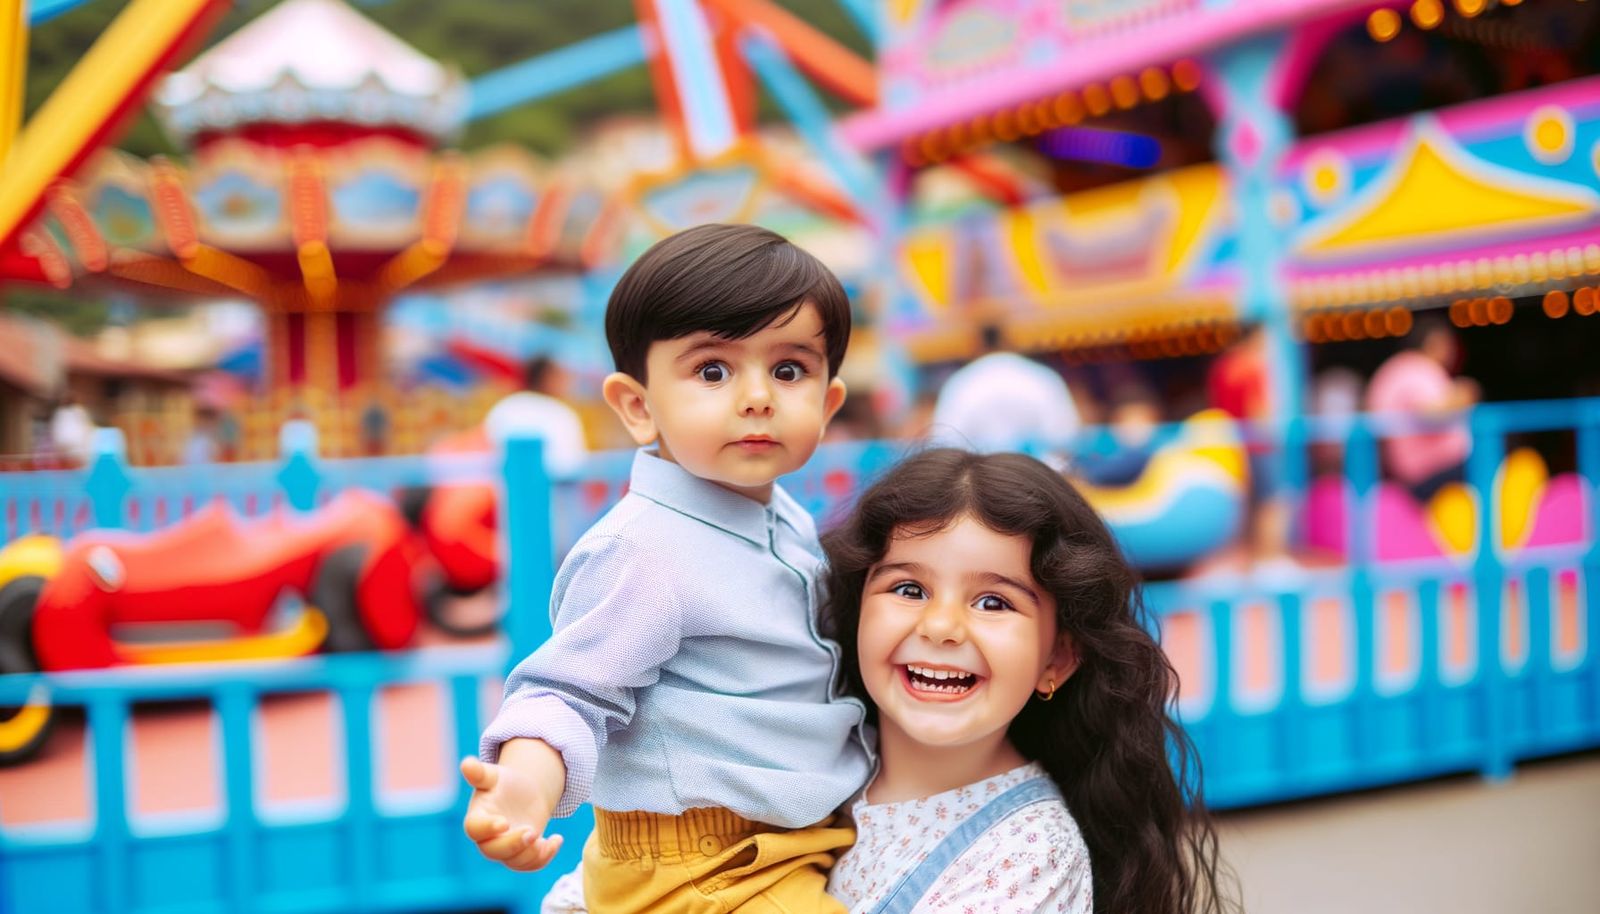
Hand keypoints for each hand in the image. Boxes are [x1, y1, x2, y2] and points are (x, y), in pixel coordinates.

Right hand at [461, 740, 566, 870]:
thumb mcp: (494, 775)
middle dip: (513, 845)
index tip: (504, 822)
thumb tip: (465, 763)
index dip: (487, 828)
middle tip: (532, 832)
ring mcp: (505, 849)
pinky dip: (544, 857)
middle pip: (493, 851)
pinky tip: (556, 839)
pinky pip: (530, 865)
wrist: (524, 793)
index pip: (475, 829)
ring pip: (514, 862)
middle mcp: (488, 838)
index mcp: (477, 818)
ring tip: (546, 838)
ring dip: (531, 854)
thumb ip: (480, 773)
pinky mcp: (522, 855)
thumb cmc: (505, 783)